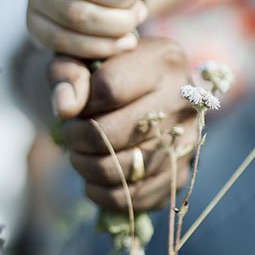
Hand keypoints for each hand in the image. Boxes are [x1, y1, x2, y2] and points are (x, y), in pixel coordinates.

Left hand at [48, 38, 195, 211]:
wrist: (133, 91)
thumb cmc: (102, 70)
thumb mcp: (79, 56)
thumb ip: (67, 72)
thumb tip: (67, 108)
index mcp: (164, 59)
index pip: (109, 88)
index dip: (79, 103)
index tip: (73, 105)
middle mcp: (185, 98)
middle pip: (114, 132)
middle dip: (78, 138)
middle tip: (70, 133)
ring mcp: (187, 139)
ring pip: (121, 169)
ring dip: (86, 166)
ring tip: (79, 152)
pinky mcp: (180, 173)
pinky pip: (132, 198)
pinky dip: (102, 192)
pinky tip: (93, 176)